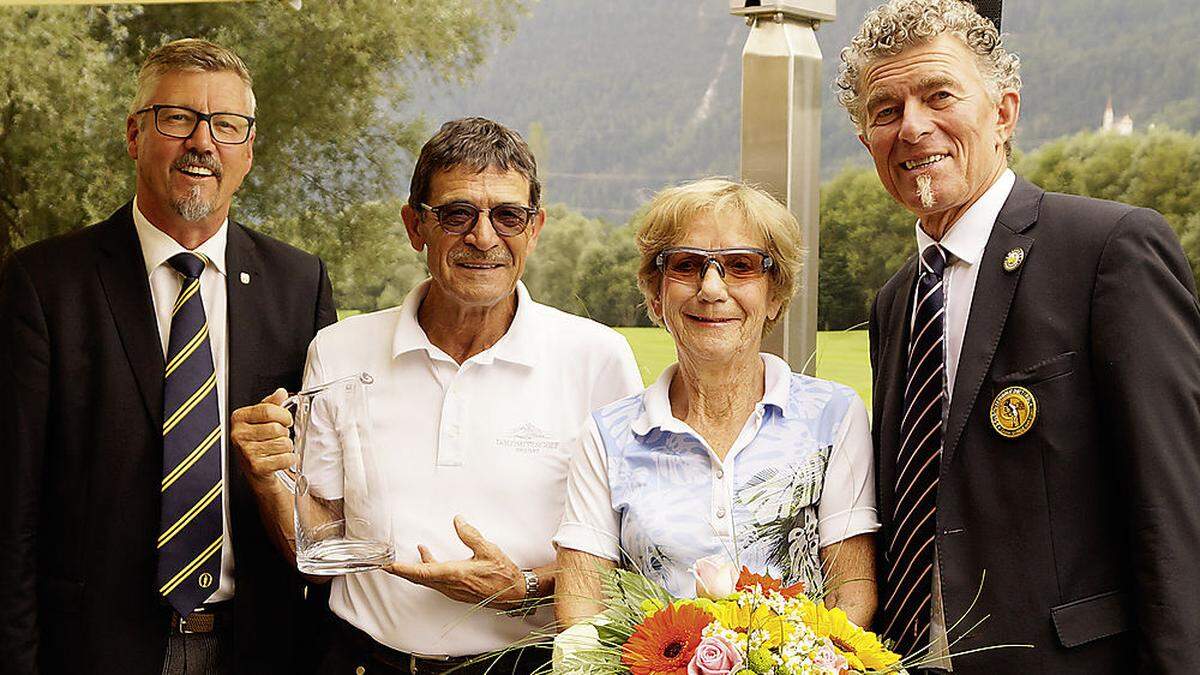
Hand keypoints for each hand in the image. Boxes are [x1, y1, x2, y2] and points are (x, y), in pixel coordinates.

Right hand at [230, 388, 294, 488]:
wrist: (254, 469)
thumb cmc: (257, 441)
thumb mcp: (260, 419)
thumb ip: (271, 404)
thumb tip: (280, 393)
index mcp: (239, 418)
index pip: (268, 410)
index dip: (284, 415)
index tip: (286, 420)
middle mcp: (239, 434)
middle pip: (277, 428)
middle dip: (284, 432)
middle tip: (278, 437)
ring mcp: (246, 452)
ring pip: (283, 443)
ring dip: (287, 446)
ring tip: (277, 448)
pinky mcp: (256, 467)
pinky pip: (285, 458)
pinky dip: (290, 459)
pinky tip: (281, 458)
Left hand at [385, 516, 524, 607]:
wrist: (514, 593)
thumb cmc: (503, 574)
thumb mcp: (487, 549)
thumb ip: (470, 534)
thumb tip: (457, 520)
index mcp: (454, 574)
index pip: (422, 572)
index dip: (403, 568)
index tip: (389, 565)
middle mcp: (450, 585)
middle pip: (419, 578)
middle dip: (401, 571)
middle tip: (386, 565)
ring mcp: (453, 590)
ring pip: (427, 580)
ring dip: (416, 569)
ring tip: (412, 554)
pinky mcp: (457, 591)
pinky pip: (436, 581)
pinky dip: (428, 570)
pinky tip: (431, 558)